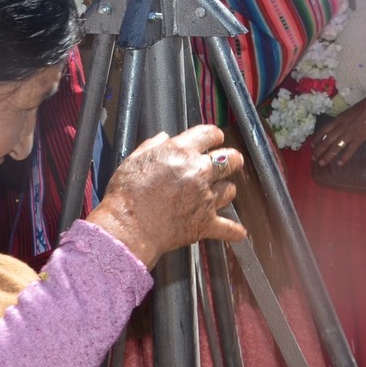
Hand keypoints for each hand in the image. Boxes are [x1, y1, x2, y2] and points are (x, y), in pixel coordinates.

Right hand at [86, 125, 244, 265]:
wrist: (129, 226)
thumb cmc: (127, 194)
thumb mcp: (135, 160)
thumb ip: (152, 146)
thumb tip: (164, 138)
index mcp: (181, 152)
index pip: (209, 134)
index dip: (215, 135)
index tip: (216, 138)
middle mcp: (198, 171)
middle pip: (230, 159)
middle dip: (232, 159)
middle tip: (231, 162)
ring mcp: (204, 198)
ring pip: (230, 190)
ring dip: (225, 191)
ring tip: (221, 193)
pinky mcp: (205, 223)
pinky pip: (228, 228)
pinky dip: (234, 231)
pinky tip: (238, 232)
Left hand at [309, 96, 365, 169]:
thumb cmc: (359, 110)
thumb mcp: (344, 114)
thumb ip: (337, 123)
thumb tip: (331, 130)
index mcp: (336, 121)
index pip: (323, 131)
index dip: (316, 139)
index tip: (312, 146)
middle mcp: (340, 128)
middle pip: (326, 141)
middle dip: (319, 150)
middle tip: (314, 158)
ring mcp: (349, 135)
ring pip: (335, 147)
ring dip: (328, 156)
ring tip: (322, 163)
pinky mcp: (358, 139)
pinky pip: (349, 150)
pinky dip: (344, 158)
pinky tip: (339, 164)